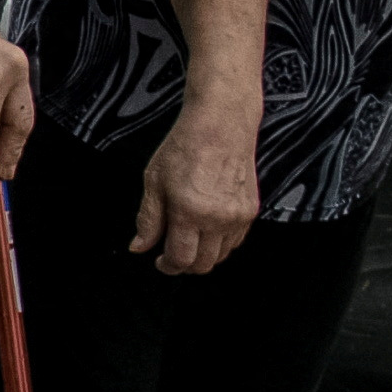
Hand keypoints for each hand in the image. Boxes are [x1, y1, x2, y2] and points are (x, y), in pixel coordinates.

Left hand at [131, 113, 259, 272]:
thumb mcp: (154, 181)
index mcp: (190, 211)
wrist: (221, 124)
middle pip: (203, 264)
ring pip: (221, 256)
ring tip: (189, 239)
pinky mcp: (250, 210)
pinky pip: (235, 241)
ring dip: (204, 255)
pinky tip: (207, 229)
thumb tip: (140, 247)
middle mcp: (217, 218)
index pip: (181, 259)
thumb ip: (148, 219)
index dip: (167, 266)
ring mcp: (237, 216)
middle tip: (172, 253)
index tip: (159, 261)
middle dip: (185, 265)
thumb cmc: (186, 146)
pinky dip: (220, 243)